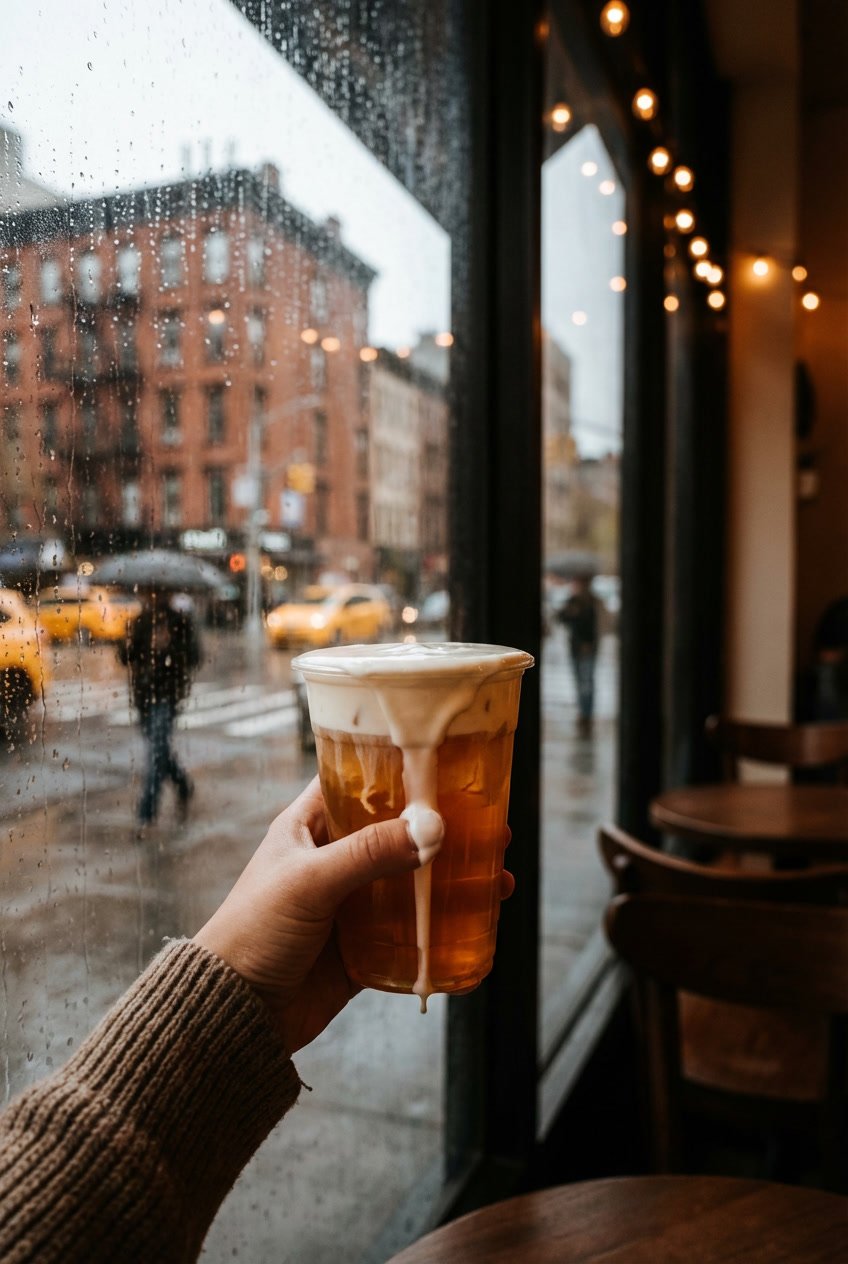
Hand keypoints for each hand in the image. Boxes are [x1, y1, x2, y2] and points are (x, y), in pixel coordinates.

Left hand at [194, 776, 513, 1053]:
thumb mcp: (309, 882)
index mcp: (309, 827)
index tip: (447, 766)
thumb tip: (430, 829)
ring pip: (414, 881)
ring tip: (498, 874)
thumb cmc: (253, 933)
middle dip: (445, 829)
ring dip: (455, 878)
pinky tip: (479, 918)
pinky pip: (414, 931)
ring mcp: (351, 904)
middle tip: (492, 825)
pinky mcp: (364, 947)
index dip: (400, 772)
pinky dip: (445, 925)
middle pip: (400, 832)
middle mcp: (333, 859)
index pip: (358, 782)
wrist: (234, 1015)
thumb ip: (368, 854)